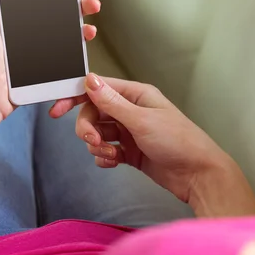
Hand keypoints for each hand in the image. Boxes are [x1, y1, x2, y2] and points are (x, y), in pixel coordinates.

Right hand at [50, 74, 254, 216]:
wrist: (197, 174)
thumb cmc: (178, 142)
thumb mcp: (142, 120)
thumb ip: (112, 103)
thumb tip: (89, 80)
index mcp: (136, 95)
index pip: (98, 88)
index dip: (75, 96)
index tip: (56, 110)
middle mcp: (132, 111)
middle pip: (93, 113)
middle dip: (87, 128)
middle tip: (93, 141)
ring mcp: (131, 132)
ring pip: (98, 133)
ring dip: (97, 146)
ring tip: (112, 155)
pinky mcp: (131, 152)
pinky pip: (106, 151)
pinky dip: (105, 157)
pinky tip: (115, 162)